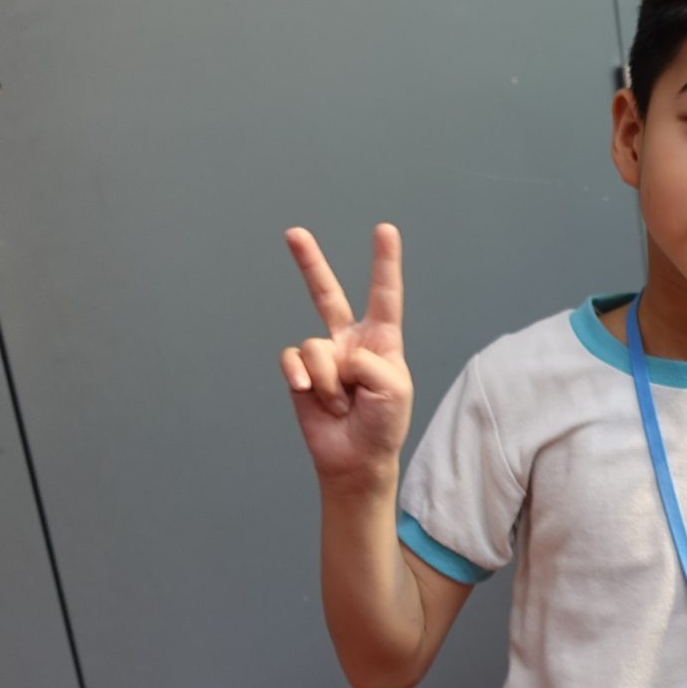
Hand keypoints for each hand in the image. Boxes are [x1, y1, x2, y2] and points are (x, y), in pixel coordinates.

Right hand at [279, 224, 412, 488]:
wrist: (356, 458)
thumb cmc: (384, 423)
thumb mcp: (394, 387)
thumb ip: (368, 360)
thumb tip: (331, 354)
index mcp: (382, 341)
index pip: (384, 296)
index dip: (384, 263)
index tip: (385, 230)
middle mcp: (349, 341)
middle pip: (327, 295)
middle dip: (309, 264)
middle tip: (294, 233)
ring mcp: (322, 356)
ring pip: (315, 347)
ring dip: (330, 380)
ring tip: (342, 404)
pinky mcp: (300, 373)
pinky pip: (292, 360)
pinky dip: (302, 377)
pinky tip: (309, 393)